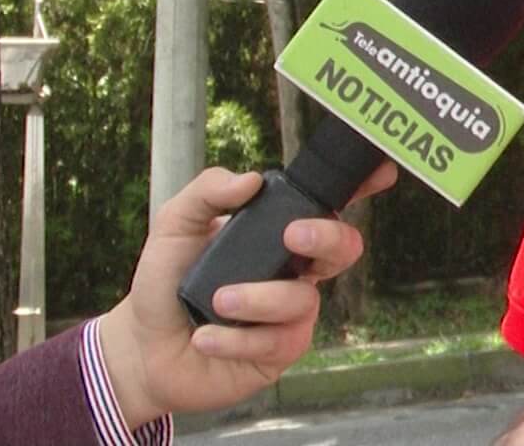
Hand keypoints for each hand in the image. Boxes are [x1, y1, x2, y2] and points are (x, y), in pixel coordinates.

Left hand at [96, 162, 397, 428]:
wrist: (143, 346)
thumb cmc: (165, 282)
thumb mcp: (175, 224)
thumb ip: (207, 191)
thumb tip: (250, 179)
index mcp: (276, 233)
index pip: (326, 204)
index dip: (361, 187)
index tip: (380, 171)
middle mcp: (295, 270)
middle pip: (343, 248)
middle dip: (327, 237)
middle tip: (292, 236)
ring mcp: (291, 313)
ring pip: (302, 300)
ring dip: (259, 299)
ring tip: (218, 302)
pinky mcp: (279, 352)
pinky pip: (277, 341)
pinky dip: (237, 338)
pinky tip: (206, 337)